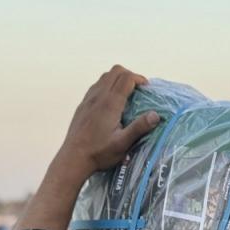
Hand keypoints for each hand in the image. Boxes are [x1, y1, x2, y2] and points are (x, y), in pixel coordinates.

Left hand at [16, 65, 159, 229]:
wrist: (73, 158)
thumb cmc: (99, 152)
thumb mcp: (123, 143)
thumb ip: (139, 127)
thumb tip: (156, 115)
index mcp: (110, 103)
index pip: (126, 78)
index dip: (139, 79)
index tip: (147, 89)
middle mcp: (99, 96)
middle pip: (116, 71)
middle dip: (130, 75)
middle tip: (138, 89)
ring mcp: (88, 99)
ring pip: (105, 76)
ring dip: (118, 79)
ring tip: (127, 93)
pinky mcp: (83, 105)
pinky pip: (97, 85)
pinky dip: (107, 85)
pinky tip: (111, 101)